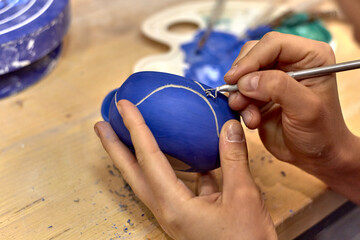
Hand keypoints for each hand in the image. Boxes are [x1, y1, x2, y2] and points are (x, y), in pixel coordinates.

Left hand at [95, 100, 276, 239]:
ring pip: (150, 178)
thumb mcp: (243, 197)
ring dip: (139, 156)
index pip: (148, 157)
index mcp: (173, 205)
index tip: (123, 105)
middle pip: (133, 173)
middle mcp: (167, 209)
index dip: (136, 127)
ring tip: (132, 135)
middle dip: (115, 148)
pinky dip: (178, 167)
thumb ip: (233, 159)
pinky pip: (177, 183)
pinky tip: (187, 154)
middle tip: (102, 125)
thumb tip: (228, 126)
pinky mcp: (188, 213)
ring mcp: (176, 212)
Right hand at [224, 32, 359, 203]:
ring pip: (243, 73)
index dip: (252, 58)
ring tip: (247, 114)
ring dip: (239, 94)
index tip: (235, 78)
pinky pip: (240, 91)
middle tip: (236, 96)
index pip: (273, 44)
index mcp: (310, 56)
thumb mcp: (305, 109)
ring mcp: (273, 78)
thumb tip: (246, 80)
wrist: (314, 156)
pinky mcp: (260, 93)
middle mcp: (290, 62)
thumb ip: (278, 88)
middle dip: (242, 76)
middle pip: (254, 54)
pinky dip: (240, 106)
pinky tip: (251, 120)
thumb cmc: (320, 132)